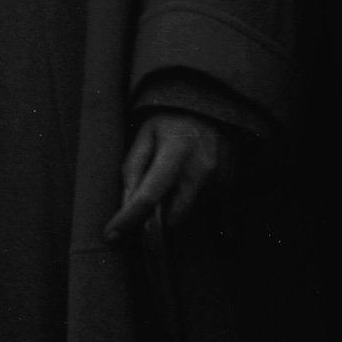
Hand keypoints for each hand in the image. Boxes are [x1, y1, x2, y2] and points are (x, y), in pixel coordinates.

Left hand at [104, 110, 227, 240]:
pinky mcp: (230, 185)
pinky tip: (192, 174)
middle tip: (154, 191)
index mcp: (176, 151)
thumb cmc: (173, 120)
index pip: (149, 196)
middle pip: (172, 215)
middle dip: (159, 214)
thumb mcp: (146, 133)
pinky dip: (193, 197)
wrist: (214, 105)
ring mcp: (220, 178)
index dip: (128, 219)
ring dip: (177, 202)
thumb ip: (133, 167)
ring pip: (188, 211)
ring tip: (177, 172)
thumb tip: (126, 205)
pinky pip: (204, 204)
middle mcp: (201, 169)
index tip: (111, 236)